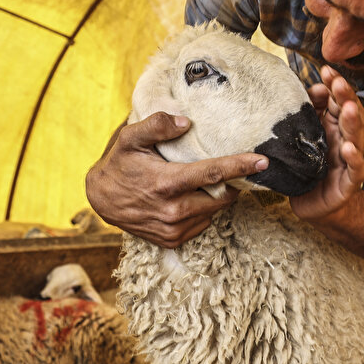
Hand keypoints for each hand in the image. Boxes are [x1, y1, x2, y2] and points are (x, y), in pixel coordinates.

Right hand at [85, 112, 268, 247]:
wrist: (100, 199)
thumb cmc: (118, 164)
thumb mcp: (129, 138)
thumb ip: (156, 125)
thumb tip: (186, 122)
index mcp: (167, 183)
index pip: (213, 173)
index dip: (241, 166)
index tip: (263, 161)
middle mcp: (173, 210)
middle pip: (221, 197)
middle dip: (231, 184)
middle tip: (229, 170)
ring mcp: (173, 229)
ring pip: (213, 212)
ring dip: (215, 197)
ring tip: (205, 182)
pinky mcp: (171, 240)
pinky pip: (202, 224)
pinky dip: (203, 211)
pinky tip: (190, 198)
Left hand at [290, 66, 363, 219]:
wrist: (316, 204)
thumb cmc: (310, 167)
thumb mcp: (306, 136)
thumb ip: (310, 112)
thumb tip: (316, 88)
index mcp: (334, 126)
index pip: (339, 100)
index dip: (335, 85)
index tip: (326, 70)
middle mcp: (345, 139)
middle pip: (350, 114)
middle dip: (345, 97)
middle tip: (338, 82)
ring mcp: (350, 160)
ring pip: (356, 137)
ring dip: (352, 121)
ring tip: (347, 108)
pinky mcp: (349, 182)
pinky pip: (356, 169)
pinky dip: (354, 158)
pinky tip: (348, 149)